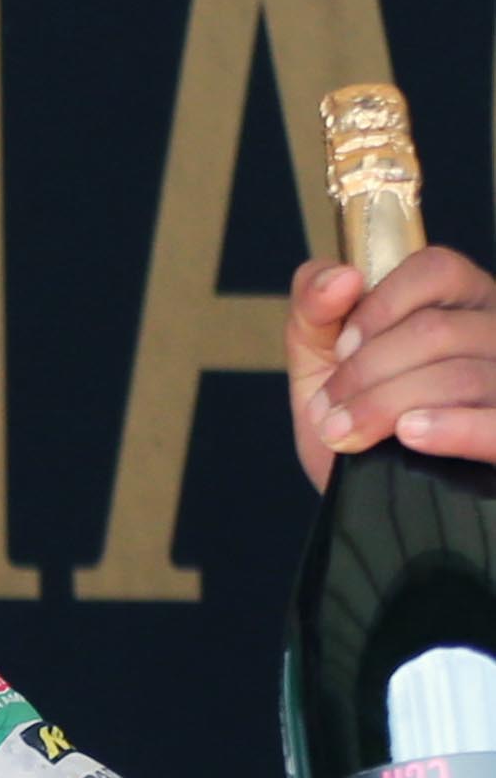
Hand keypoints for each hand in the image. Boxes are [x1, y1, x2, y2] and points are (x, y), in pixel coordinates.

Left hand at [287, 246, 495, 489]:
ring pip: (461, 376)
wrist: (378, 508)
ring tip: (345, 435)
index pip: (437, 269)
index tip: (340, 351)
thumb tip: (340, 277)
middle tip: (327, 414)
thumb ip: (315, 312)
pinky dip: (451, 428)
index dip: (380, 307)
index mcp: (461, 305)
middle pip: (438, 330)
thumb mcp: (321, 366)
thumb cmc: (356, 425)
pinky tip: (410, 434)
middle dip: (364, 373)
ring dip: (385, 406)